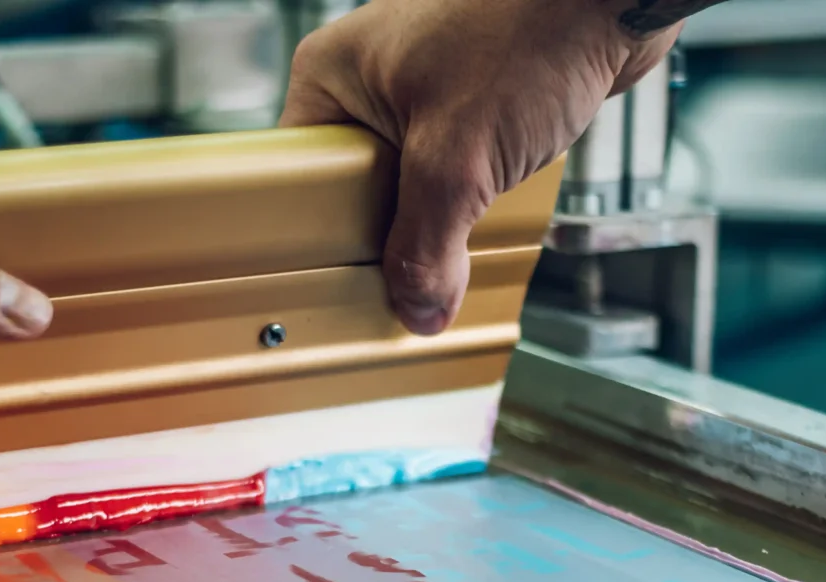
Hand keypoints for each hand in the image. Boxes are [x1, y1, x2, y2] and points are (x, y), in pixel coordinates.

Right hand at [281, 0, 694, 334]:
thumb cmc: (526, 29)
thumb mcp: (457, 160)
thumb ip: (426, 247)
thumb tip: (416, 310)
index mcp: (330, 77)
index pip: (298, 182)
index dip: (323, 241)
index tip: (342, 289)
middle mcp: (367, 80)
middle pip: (355, 194)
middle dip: (389, 242)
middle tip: (405, 284)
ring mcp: (421, 89)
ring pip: (411, 189)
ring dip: (438, 226)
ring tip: (452, 251)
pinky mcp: (472, 102)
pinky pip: (455, 173)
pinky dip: (473, 202)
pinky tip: (489, 220)